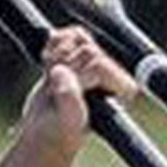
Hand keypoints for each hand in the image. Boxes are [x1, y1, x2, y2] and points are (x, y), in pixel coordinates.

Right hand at [18, 27, 137, 153]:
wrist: (43, 130)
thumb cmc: (60, 132)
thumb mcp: (66, 120)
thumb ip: (69, 99)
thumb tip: (62, 74)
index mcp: (123, 90)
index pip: (100, 64)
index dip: (78, 75)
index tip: (68, 94)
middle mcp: (114, 73)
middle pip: (88, 50)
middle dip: (66, 67)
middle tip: (57, 90)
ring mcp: (96, 60)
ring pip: (77, 38)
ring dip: (57, 58)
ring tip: (54, 82)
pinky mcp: (79, 52)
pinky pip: (66, 34)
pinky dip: (52, 47)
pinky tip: (50, 67)